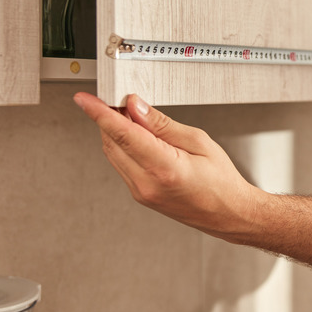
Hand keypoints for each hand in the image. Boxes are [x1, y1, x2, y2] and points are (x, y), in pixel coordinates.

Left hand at [73, 92, 259, 237]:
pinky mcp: (139, 195)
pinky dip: (123, 146)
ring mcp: (140, 192)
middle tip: (121, 98)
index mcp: (164, 168)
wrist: (227, 214)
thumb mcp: (198, 141)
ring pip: (113, 153)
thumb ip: (162, 124)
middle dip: (110, 116)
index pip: (122, 134)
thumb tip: (136, 107)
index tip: (84, 100)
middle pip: (111, 141)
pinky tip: (138, 136)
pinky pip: (121, 164)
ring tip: (134, 116)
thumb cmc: (221, 182)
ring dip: (115, 131)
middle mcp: (146, 183)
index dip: (99, 113)